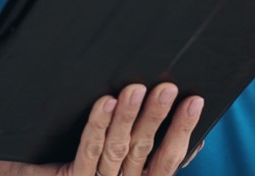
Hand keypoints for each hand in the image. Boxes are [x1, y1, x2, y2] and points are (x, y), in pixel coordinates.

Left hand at [0, 83, 204, 175]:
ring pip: (119, 150)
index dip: (183, 132)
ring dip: (131, 117)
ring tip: (140, 87)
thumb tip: (175, 126)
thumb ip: (134, 150)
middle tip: (171, 87)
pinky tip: (106, 102)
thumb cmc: (57, 168)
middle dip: (159, 118)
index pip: (166, 162)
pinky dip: (98, 125)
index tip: (197, 101)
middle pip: (145, 153)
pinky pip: (87, 151)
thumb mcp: (103, 160)